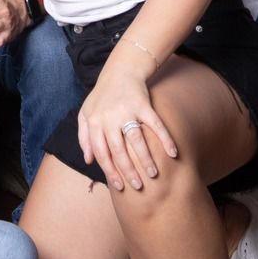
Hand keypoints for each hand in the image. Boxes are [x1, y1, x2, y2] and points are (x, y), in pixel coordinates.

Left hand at [76, 68, 178, 190]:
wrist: (119, 72)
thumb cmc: (101, 98)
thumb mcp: (86, 114)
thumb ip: (84, 137)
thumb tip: (88, 160)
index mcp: (94, 122)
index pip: (101, 152)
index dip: (109, 170)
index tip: (119, 185)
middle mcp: (109, 117)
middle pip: (118, 149)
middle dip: (127, 170)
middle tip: (137, 186)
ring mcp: (127, 110)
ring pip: (136, 140)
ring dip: (145, 159)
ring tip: (153, 174)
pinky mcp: (143, 104)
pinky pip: (155, 124)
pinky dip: (165, 139)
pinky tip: (173, 153)